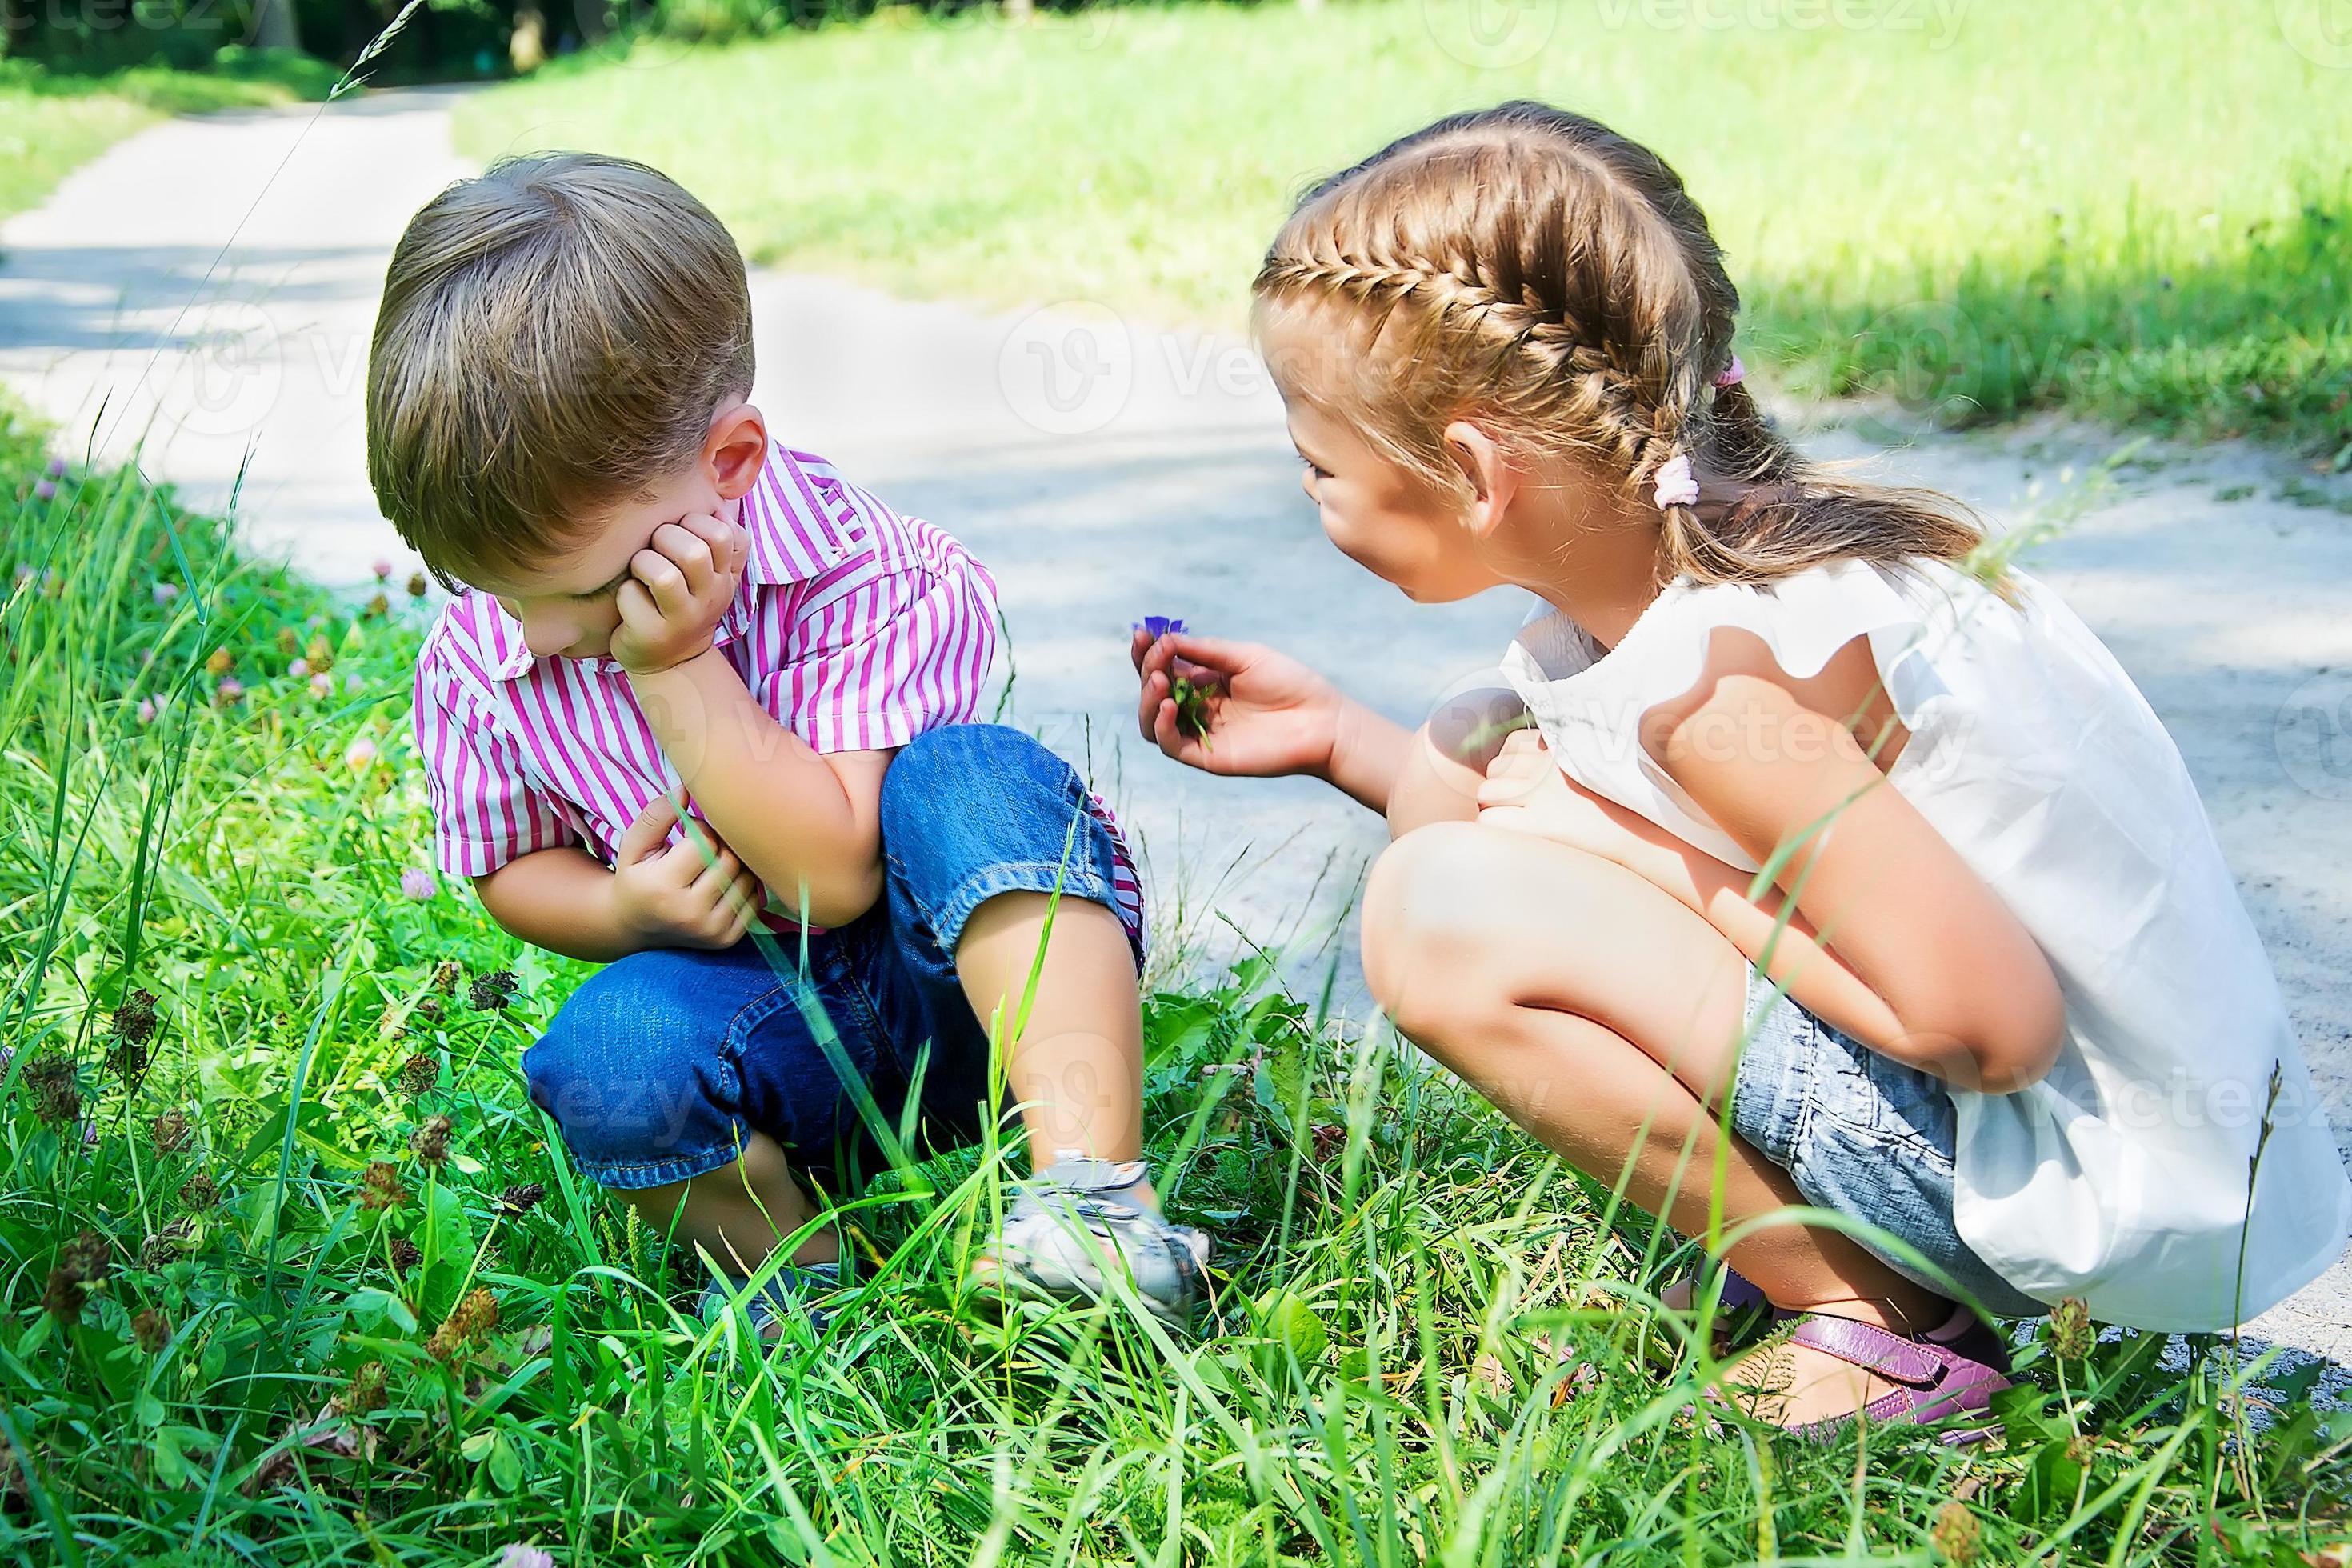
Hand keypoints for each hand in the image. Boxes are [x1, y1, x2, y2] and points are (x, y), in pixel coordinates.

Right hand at [608, 795, 764, 949]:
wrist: (634, 926)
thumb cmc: (636, 876)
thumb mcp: (634, 844)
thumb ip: (657, 814)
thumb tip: (686, 788)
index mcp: (661, 887)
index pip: (704, 841)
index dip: (698, 829)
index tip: (686, 834)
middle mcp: (688, 914)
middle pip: (729, 860)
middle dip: (719, 845)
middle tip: (702, 848)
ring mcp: (710, 930)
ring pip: (747, 878)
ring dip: (735, 864)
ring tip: (711, 866)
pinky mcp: (727, 940)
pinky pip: (755, 899)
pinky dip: (744, 886)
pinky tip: (722, 884)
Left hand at [612, 512, 751, 675]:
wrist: (671, 660)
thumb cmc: (683, 603)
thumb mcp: (710, 575)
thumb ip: (718, 540)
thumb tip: (713, 496)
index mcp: (724, 576)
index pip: (724, 534)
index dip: (696, 522)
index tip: (682, 532)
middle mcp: (710, 597)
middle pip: (694, 551)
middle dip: (664, 538)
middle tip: (655, 549)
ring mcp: (683, 619)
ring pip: (662, 574)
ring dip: (642, 563)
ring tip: (641, 573)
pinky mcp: (652, 634)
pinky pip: (631, 596)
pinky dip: (624, 593)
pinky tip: (630, 601)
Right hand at [1131, 627, 1342, 777]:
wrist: (1321, 720)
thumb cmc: (1290, 683)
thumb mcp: (1244, 656)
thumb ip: (1205, 650)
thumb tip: (1166, 640)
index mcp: (1204, 680)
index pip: (1163, 667)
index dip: (1147, 653)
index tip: (1141, 634)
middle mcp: (1197, 706)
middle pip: (1152, 692)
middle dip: (1147, 671)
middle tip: (1157, 659)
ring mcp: (1200, 732)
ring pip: (1153, 721)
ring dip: (1148, 700)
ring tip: (1159, 682)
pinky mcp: (1207, 756)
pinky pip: (1171, 745)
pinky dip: (1163, 726)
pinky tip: (1171, 707)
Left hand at [1475, 728, 1633, 863]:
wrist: (1643, 835)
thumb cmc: (1616, 803)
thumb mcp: (1588, 763)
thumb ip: (1556, 754)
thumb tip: (1518, 754)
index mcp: (1561, 747)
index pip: (1511, 744)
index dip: (1513, 764)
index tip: (1526, 779)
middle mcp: (1547, 765)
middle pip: (1494, 769)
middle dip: (1501, 787)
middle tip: (1522, 805)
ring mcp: (1540, 794)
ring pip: (1486, 793)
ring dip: (1496, 807)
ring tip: (1520, 819)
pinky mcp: (1537, 823)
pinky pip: (1489, 821)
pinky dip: (1498, 827)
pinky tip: (1518, 834)